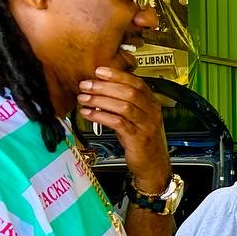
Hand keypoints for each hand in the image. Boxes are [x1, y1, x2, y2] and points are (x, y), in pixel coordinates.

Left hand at [76, 69, 169, 191]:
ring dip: (100, 100)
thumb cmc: (140, 139)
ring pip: (123, 106)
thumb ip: (124, 103)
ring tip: (83, 99)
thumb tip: (100, 87)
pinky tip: (89, 114)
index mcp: (152, 104)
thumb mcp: (136, 118)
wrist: (152, 165)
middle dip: (104, 87)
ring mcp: (147, 126)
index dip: (118, 75)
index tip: (99, 71)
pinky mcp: (138, 139)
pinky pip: (118, 123)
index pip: (137, 83)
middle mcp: (152, 113)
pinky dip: (101, 116)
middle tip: (85, 85)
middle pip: (129, 93)